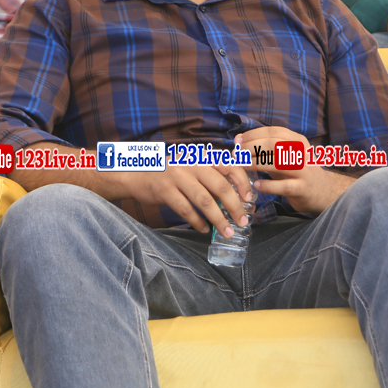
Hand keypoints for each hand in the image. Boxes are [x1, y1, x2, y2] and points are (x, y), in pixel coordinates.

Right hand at [107, 163, 252, 236]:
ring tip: (227, 231)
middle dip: (234, 207)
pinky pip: (186, 210)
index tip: (249, 199)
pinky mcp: (165, 190)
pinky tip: (204, 229)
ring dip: (218, 219)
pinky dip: (197, 222)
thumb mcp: (193, 165)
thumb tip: (237, 194)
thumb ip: (212, 174)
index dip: (242, 182)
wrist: (138, 173)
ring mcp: (177, 176)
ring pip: (204, 201)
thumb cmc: (172, 172)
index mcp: (202, 156)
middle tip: (242, 221)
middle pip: (220, 186)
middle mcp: (192, 164)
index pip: (230, 165)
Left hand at [236, 126, 354, 214]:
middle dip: (252, 147)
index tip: (238, 141)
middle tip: (237, 154)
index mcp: (298, 141)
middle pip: (275, 144)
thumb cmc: (297, 171)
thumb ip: (266, 149)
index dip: (254, 134)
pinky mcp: (303, 188)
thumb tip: (239, 141)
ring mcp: (304, 171)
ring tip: (243, 166)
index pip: (273, 132)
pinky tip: (257, 184)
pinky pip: (283, 186)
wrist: (322, 191)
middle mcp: (302, 153)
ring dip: (257, 163)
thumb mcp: (285, 156)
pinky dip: (268, 185)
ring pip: (279, 163)